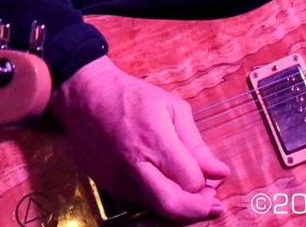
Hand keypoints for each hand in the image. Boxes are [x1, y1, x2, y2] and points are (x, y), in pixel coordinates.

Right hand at [50, 56, 228, 221]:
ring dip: (175, 201)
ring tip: (183, 182)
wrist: (85, 94)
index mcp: (154, 140)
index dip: (205, 184)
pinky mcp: (105, 184)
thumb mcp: (172, 108)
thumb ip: (196, 144)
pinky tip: (158, 176)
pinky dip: (154, 193)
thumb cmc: (131, 96)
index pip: (190, 181)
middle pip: (172, 208)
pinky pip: (137, 199)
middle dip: (196, 210)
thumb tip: (220, 173)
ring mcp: (116, 178)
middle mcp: (133, 164)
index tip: (213, 178)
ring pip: (155, 207)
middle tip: (208, 201)